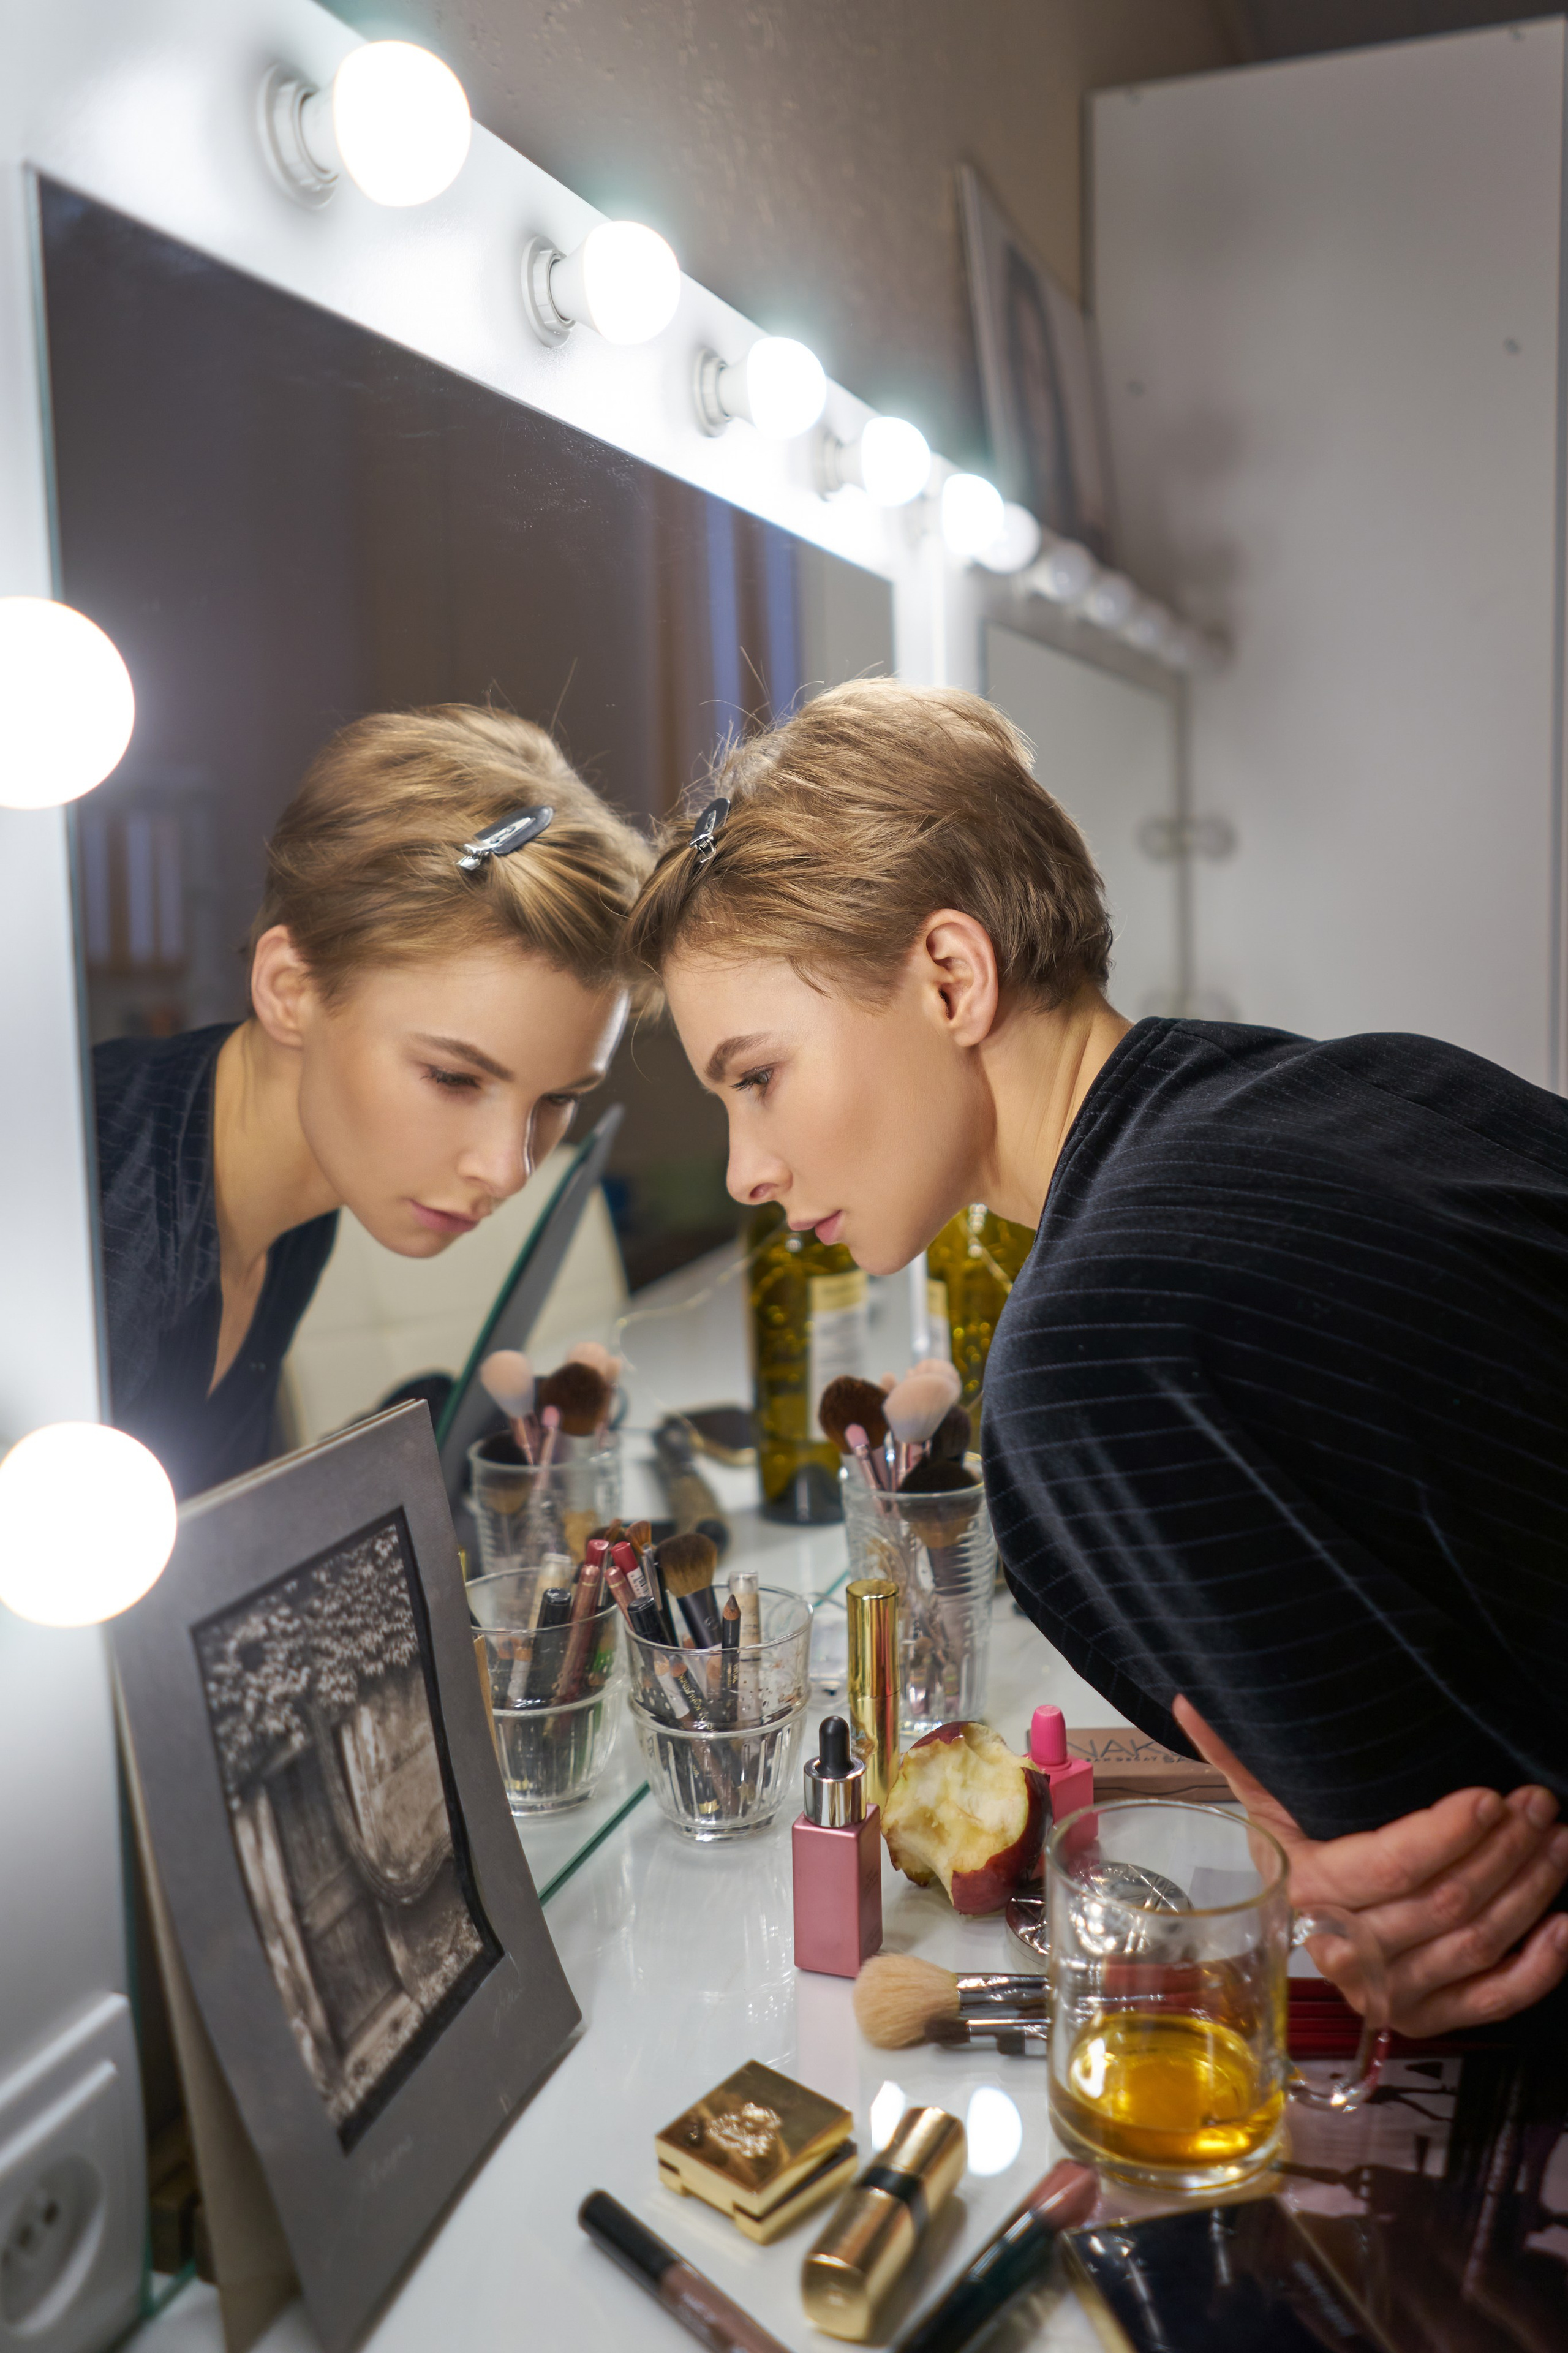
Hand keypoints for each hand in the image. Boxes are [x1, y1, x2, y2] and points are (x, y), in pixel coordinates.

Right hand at [1172, 1696, 1567, 2036]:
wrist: (1292, 1936)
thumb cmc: (1292, 1854)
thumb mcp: (1263, 1802)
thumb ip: (1234, 1752)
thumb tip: (1188, 1699)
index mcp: (1311, 1891)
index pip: (1392, 1865)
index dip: (1446, 1833)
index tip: (1488, 1795)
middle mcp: (1348, 1951)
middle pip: (1445, 1903)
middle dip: (1504, 1850)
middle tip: (1539, 1802)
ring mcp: (1391, 1994)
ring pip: (1477, 1944)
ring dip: (1530, 1891)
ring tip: (1557, 1840)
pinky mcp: (1429, 2020)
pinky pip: (1495, 2001)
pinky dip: (1540, 1967)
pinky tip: (1566, 1921)